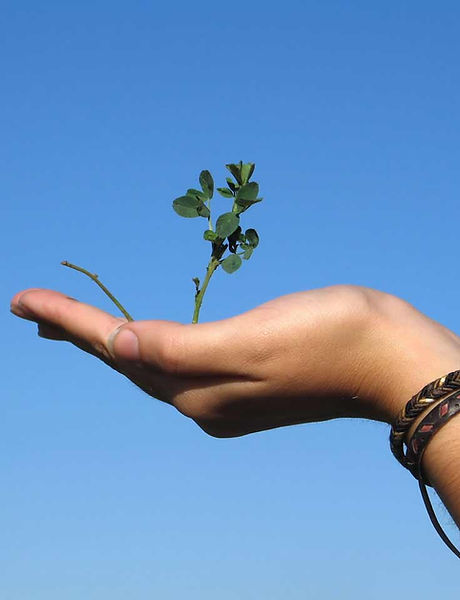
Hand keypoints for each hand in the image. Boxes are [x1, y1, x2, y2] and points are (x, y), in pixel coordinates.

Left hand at [10, 285, 459, 437]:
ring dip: (112, 341)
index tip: (21, 299)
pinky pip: (179, 362)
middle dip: (79, 334)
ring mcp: (225, 395)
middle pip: (126, 361)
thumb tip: (119, 344)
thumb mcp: (249, 340)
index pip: (117, 349)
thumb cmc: (327, 337)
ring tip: (80, 326)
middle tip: (37, 308)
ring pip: (150, 364)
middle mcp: (204, 399)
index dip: (70, 321)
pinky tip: (145, 340)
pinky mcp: (247, 382)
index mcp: (198, 389)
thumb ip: (178, 349)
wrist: (386, 359)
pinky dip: (150, 345)